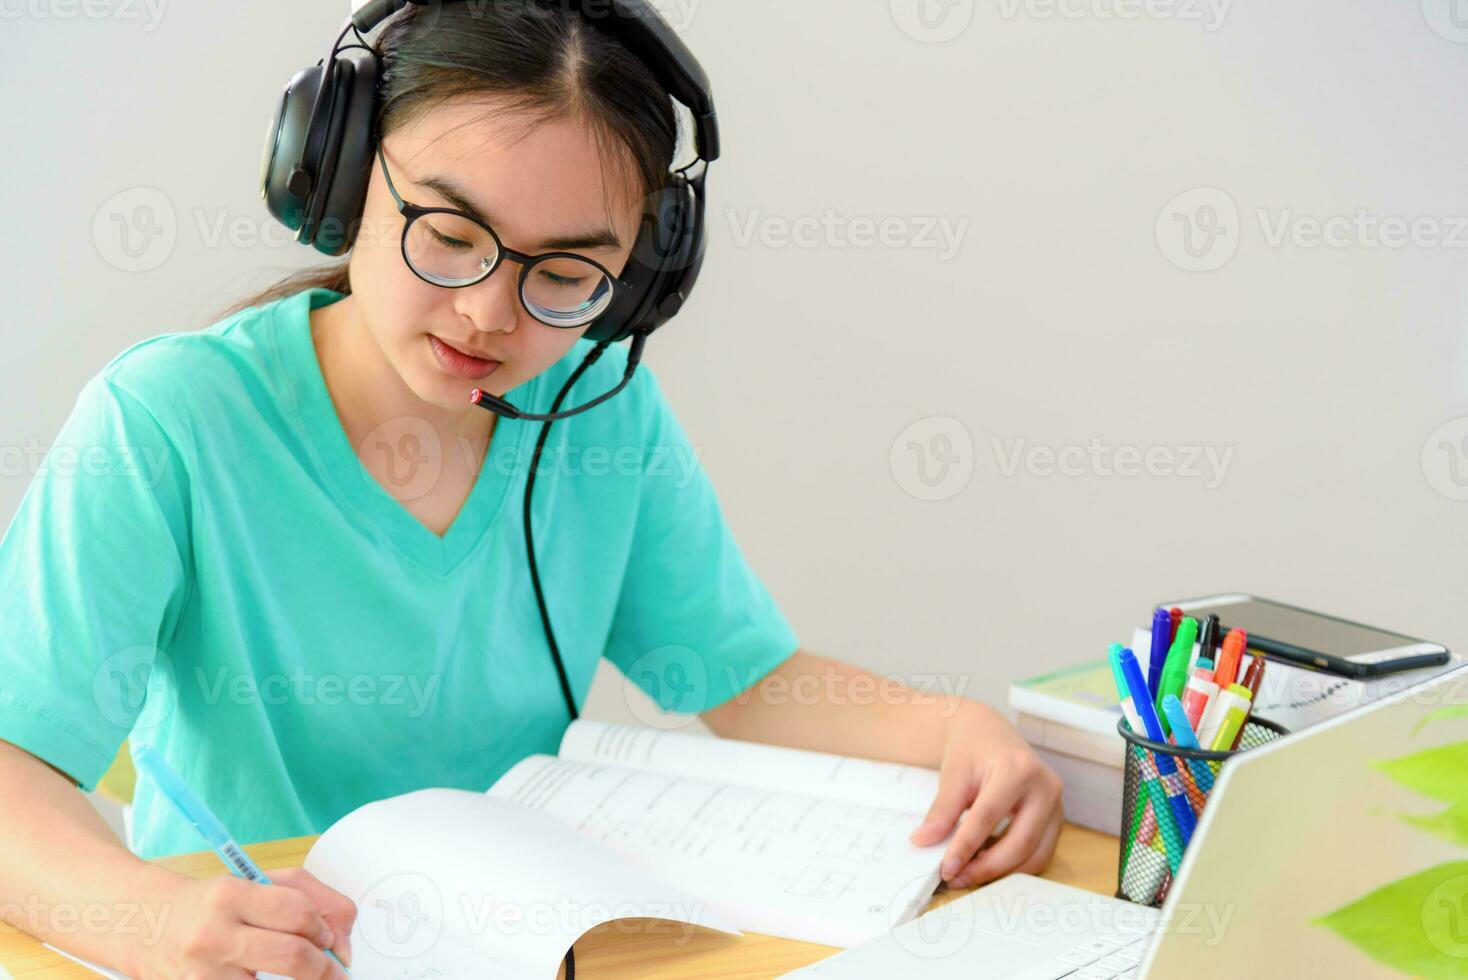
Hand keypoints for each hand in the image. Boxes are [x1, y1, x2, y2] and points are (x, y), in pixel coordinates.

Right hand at [134, 867, 355, 978]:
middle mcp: (213, 935)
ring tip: (304, 979)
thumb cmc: (211, 904)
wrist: (142, 924)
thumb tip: (343, 943)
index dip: (325, 930)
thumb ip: (310, 899)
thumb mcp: (256, 884)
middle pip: (292, 956)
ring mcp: (202, 974)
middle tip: (334, 973)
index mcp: (231, 895)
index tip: (329, 940)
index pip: (298, 912)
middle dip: (324, 969)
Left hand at [908, 702, 1063, 888]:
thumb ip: (942, 810)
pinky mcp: (1056, 819)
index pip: (988, 817)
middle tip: (955, 878)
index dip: (965, 847)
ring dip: (1001, 873)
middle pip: (1020, 843)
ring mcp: (1057, 805)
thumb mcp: (953, 773)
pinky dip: (1013, 866)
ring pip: (1034, 856)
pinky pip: (1039, 854)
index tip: (945, 868)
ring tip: (967, 873)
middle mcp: (1046, 787)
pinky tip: (985, 863)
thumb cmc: (972, 749)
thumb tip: (924, 842)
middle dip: (986, 868)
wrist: (990, 734)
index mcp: (1019, 769)